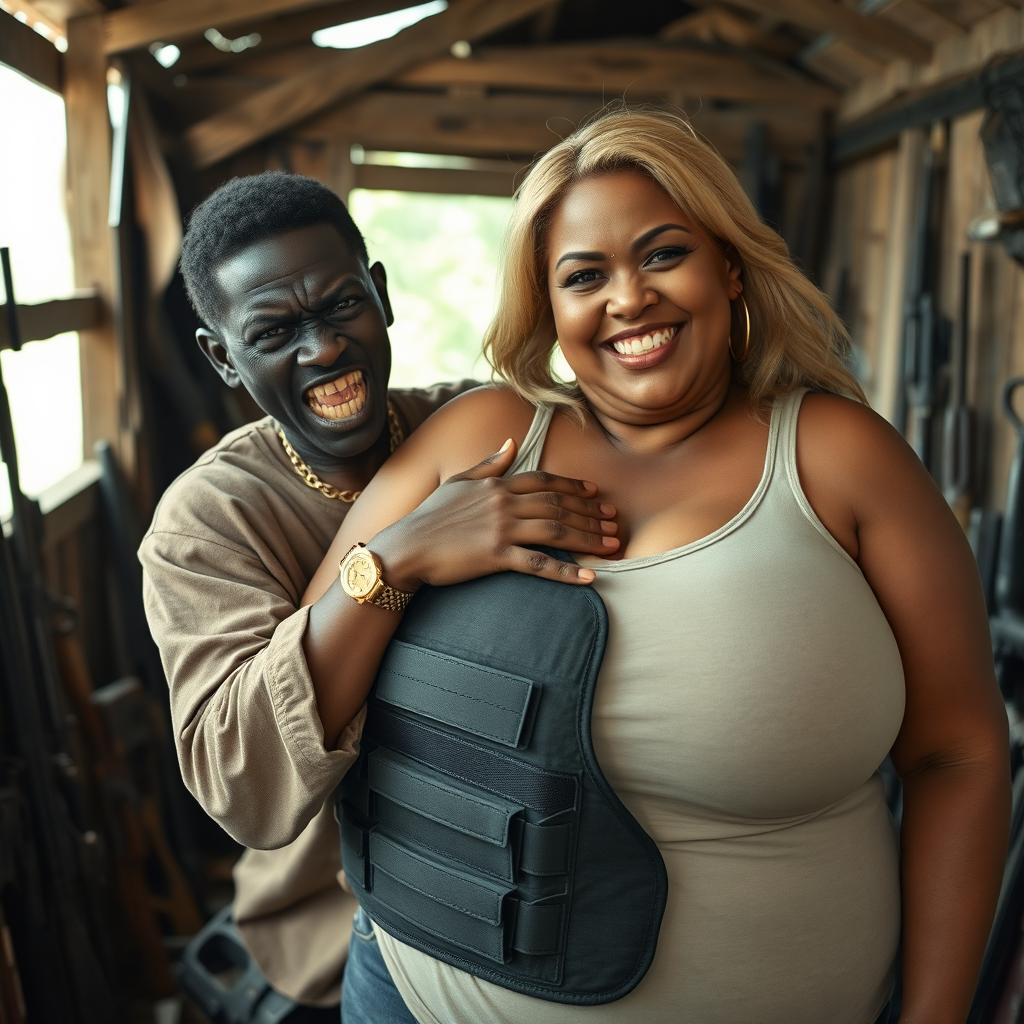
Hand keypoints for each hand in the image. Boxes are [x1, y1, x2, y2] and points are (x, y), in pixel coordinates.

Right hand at [372, 438, 617, 589]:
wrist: (406, 547)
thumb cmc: (430, 516)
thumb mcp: (459, 482)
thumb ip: (488, 464)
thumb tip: (510, 443)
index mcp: (496, 484)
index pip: (545, 481)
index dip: (574, 486)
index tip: (596, 493)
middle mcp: (503, 502)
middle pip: (558, 504)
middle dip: (590, 513)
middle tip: (614, 522)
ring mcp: (501, 529)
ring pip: (556, 530)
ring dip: (588, 538)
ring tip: (612, 545)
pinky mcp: (496, 556)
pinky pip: (539, 564)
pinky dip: (567, 572)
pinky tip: (589, 577)